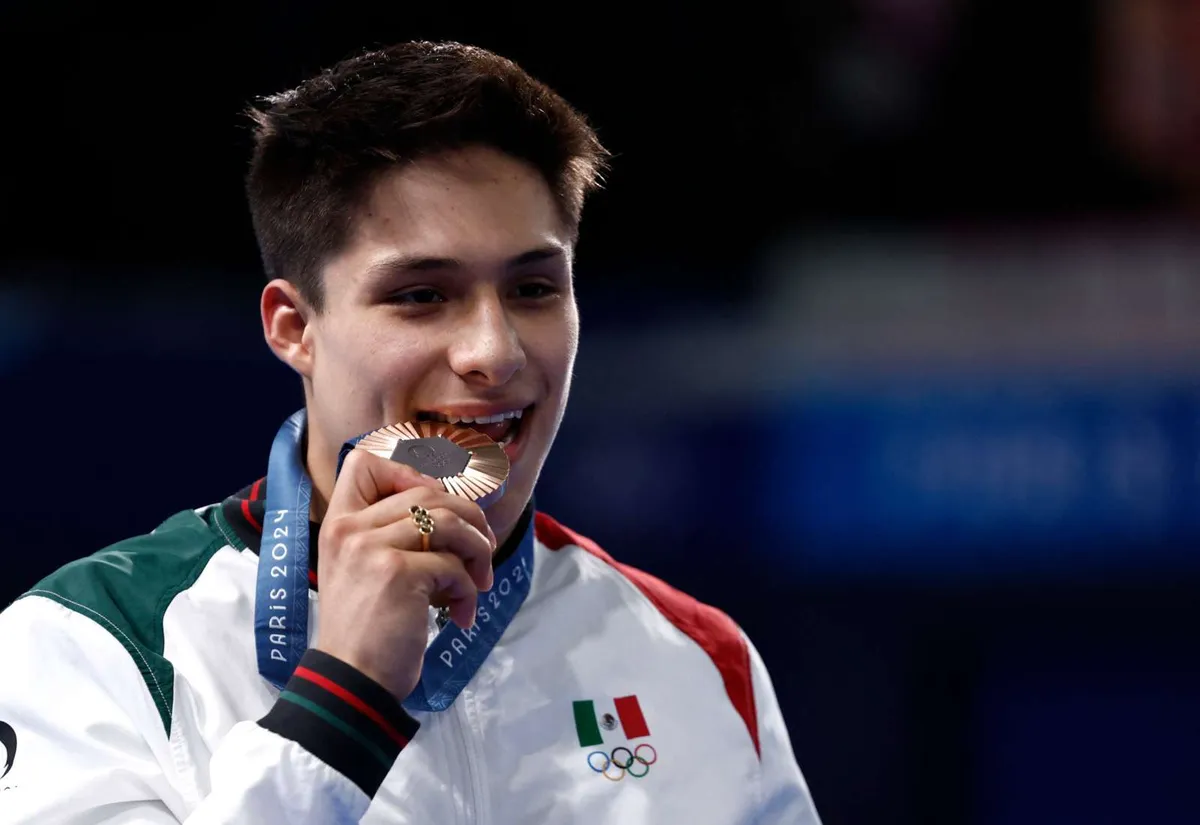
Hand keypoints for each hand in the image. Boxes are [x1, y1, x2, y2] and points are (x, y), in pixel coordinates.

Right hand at [312, 449, 496, 700]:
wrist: (351, 681)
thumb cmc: (366, 630)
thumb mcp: (365, 570)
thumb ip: (393, 535)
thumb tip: (457, 511)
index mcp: (338, 523)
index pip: (362, 461)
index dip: (409, 471)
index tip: (435, 503)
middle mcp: (350, 528)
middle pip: (428, 491)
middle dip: (469, 519)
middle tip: (482, 552)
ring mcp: (371, 548)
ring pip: (447, 520)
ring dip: (477, 551)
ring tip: (479, 581)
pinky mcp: (397, 573)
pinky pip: (453, 565)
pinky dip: (467, 590)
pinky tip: (460, 614)